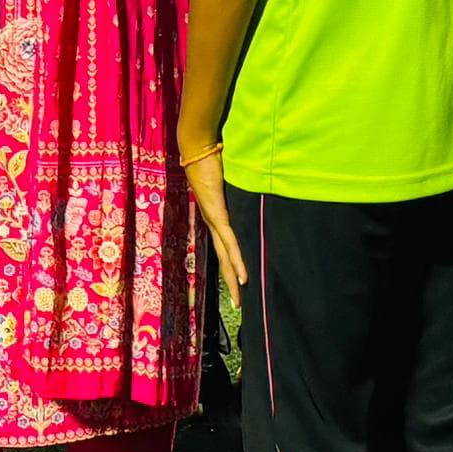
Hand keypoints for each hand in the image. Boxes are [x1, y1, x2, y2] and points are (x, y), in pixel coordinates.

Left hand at [185, 144, 241, 289]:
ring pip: (227, 257)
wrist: (198, 146)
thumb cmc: (213, 156)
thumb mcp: (229, 176)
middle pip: (224, 259)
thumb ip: (239, 183)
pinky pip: (230, 243)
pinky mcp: (218, 215)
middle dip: (232, 283)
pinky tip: (243, 278)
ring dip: (234, 280)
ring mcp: (215, 220)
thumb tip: (253, 181)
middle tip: (239, 305)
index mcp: (215, 215)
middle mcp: (213, 222)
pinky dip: (237, 262)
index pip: (225, 246)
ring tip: (240, 300)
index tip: (239, 282)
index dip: (232, 265)